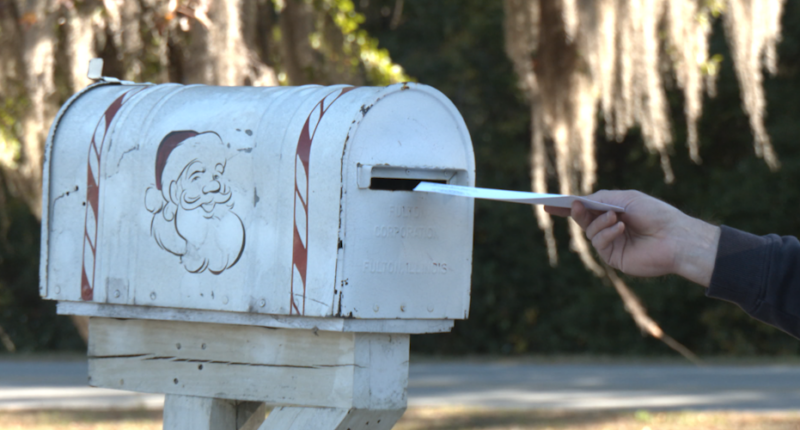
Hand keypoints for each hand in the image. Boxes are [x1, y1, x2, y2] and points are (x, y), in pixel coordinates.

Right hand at [545, 190, 720, 285]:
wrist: (676, 237)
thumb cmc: (655, 214)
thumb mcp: (625, 199)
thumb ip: (600, 199)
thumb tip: (578, 202)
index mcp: (614, 211)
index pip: (587, 208)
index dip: (568, 206)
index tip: (550, 204)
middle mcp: (610, 227)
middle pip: (583, 220)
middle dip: (575, 212)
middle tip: (571, 205)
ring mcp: (611, 242)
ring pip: (589, 231)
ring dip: (598, 222)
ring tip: (614, 217)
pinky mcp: (614, 256)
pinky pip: (599, 243)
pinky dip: (606, 233)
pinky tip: (620, 228)